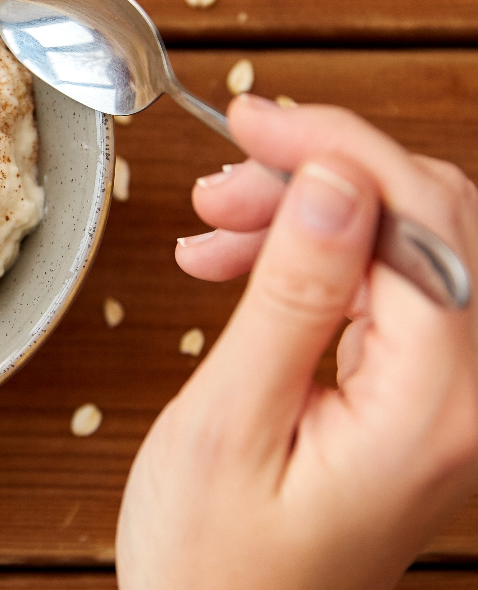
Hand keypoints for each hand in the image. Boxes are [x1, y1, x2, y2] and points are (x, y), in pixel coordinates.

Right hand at [116, 94, 477, 589]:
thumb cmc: (215, 561)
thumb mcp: (231, 422)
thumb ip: (294, 297)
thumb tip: (335, 181)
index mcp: (437, 406)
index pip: (421, 222)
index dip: (338, 148)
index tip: (254, 121)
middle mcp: (470, 398)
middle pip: (430, 220)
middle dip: (323, 175)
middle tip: (224, 178)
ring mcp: (452, 399)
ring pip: (403, 245)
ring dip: (309, 215)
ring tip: (214, 227)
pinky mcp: (422, 398)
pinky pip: (384, 290)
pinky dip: (313, 260)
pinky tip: (241, 264)